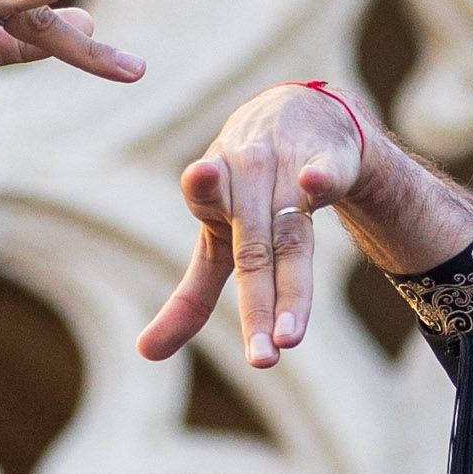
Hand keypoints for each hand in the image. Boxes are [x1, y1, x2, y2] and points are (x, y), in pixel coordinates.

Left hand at [134, 81, 472, 368]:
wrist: (301, 112)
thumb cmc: (249, 188)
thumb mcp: (218, 237)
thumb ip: (191, 297)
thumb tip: (144, 354)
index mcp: (213, 200)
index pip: (207, 233)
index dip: (196, 252)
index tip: (187, 230)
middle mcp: (245, 182)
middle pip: (253, 253)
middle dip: (256, 308)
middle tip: (259, 361)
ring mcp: (288, 170)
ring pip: (292, 234)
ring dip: (293, 286)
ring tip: (289, 337)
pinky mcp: (328, 158)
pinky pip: (325, 169)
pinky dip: (321, 177)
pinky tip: (316, 184)